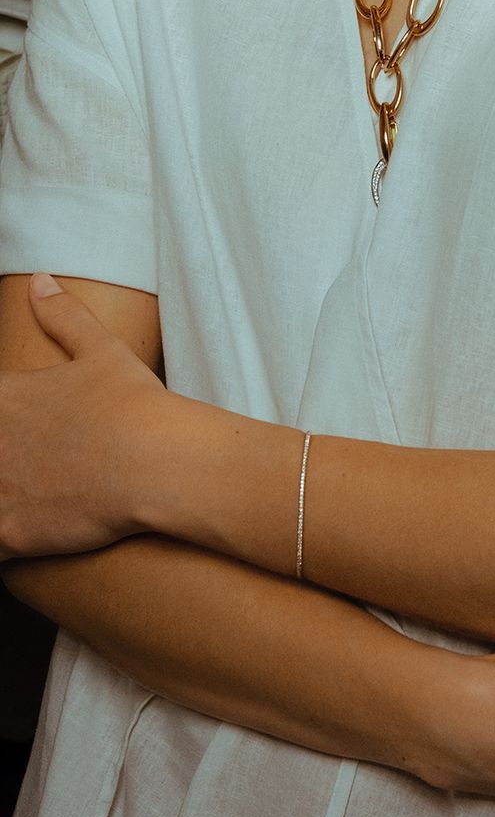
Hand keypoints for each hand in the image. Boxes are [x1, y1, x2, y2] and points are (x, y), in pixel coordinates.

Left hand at [0, 275, 171, 557]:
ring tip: (24, 488)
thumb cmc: (134, 405)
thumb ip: (64, 315)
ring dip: (1, 488)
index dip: (2, 419)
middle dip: (1, 452)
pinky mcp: (8, 531)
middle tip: (28, 456)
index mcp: (4, 397)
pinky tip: (20, 531)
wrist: (158, 462)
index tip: (16, 429)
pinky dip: (5, 536)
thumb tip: (39, 280)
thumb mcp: (102, 349)